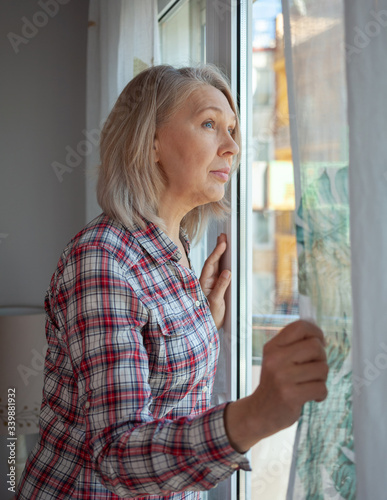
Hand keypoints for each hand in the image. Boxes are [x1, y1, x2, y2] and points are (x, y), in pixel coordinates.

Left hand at [199, 233, 230, 329]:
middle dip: (218, 248)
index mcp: (204, 282)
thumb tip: (227, 272)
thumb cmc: (209, 315)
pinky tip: (228, 258)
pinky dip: (224, 263)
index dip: (217, 252)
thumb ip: (221, 286)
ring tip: (225, 242)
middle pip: (212, 261)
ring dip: (221, 254)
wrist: (207, 327)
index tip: (223, 243)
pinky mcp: (217, 287)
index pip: (210, 264)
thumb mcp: (216, 301)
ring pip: (217, 266)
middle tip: (223, 236)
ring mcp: (211, 283)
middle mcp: (206, 280)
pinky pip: (221, 272)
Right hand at [224, 320, 327, 452]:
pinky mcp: (291, 395)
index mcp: (273, 347)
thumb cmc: (275, 383)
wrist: (259, 412)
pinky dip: (321, 394)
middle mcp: (276, 359)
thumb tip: (319, 336)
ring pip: (322, 368)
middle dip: (322, 359)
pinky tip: (311, 397)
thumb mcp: (276, 359)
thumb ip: (293, 345)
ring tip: (309, 384)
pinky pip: (321, 388)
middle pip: (316, 347)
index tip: (319, 343)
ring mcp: (283, 377)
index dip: (316, 332)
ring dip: (321, 378)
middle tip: (314, 369)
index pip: (300, 327)